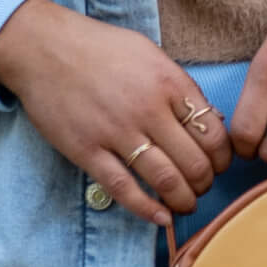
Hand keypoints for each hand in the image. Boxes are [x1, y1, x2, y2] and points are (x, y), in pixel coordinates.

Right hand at [0, 0, 234, 228]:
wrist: (45, 48)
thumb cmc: (101, 48)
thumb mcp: (151, 54)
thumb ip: (180, 87)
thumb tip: (211, 120)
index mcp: (169, 82)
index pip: (212, 131)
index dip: (222, 156)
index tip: (220, 164)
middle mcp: (148, 109)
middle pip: (194, 161)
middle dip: (206, 182)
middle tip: (204, 187)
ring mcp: (116, 132)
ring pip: (164, 179)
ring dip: (183, 199)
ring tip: (187, 204)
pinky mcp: (87, 151)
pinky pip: (123, 189)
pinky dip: (146, 209)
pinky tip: (161, 219)